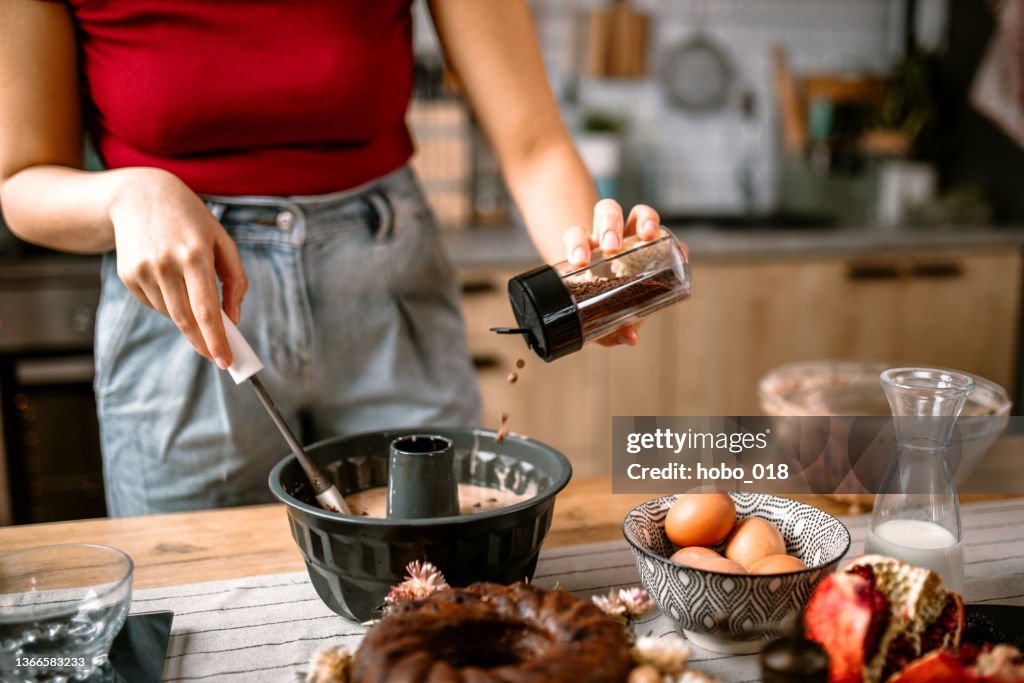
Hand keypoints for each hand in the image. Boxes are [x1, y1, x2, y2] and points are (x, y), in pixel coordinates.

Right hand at [108, 168, 247, 367]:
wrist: (139, 195)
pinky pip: (155, 303)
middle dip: (203, 343)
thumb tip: (233, 319)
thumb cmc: (191, 221)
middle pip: (186, 319)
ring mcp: (142, 270)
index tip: (225, 362)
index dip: (216, 339)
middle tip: (217, 357)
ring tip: (190, 289)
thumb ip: (234, 281)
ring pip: (171, 314)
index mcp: (194, 254)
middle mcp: (165, 263)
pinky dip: (169, 302)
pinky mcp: (128, 275)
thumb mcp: (222, 241)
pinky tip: (169, 277)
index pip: (206, 309)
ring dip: (186, 316)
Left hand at [562, 199, 668, 346]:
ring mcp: (627, 231)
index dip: (577, 244)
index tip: (580, 261)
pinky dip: (668, 235)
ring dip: (641, 219)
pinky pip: (659, 227)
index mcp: (586, 251)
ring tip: (647, 234)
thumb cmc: (600, 304)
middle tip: (613, 245)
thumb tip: (630, 337)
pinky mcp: (649, 235)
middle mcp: (605, 235)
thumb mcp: (601, 319)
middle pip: (605, 212)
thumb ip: (612, 331)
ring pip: (635, 211)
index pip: (577, 236)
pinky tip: (678, 249)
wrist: (611, 293)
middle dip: (610, 224)